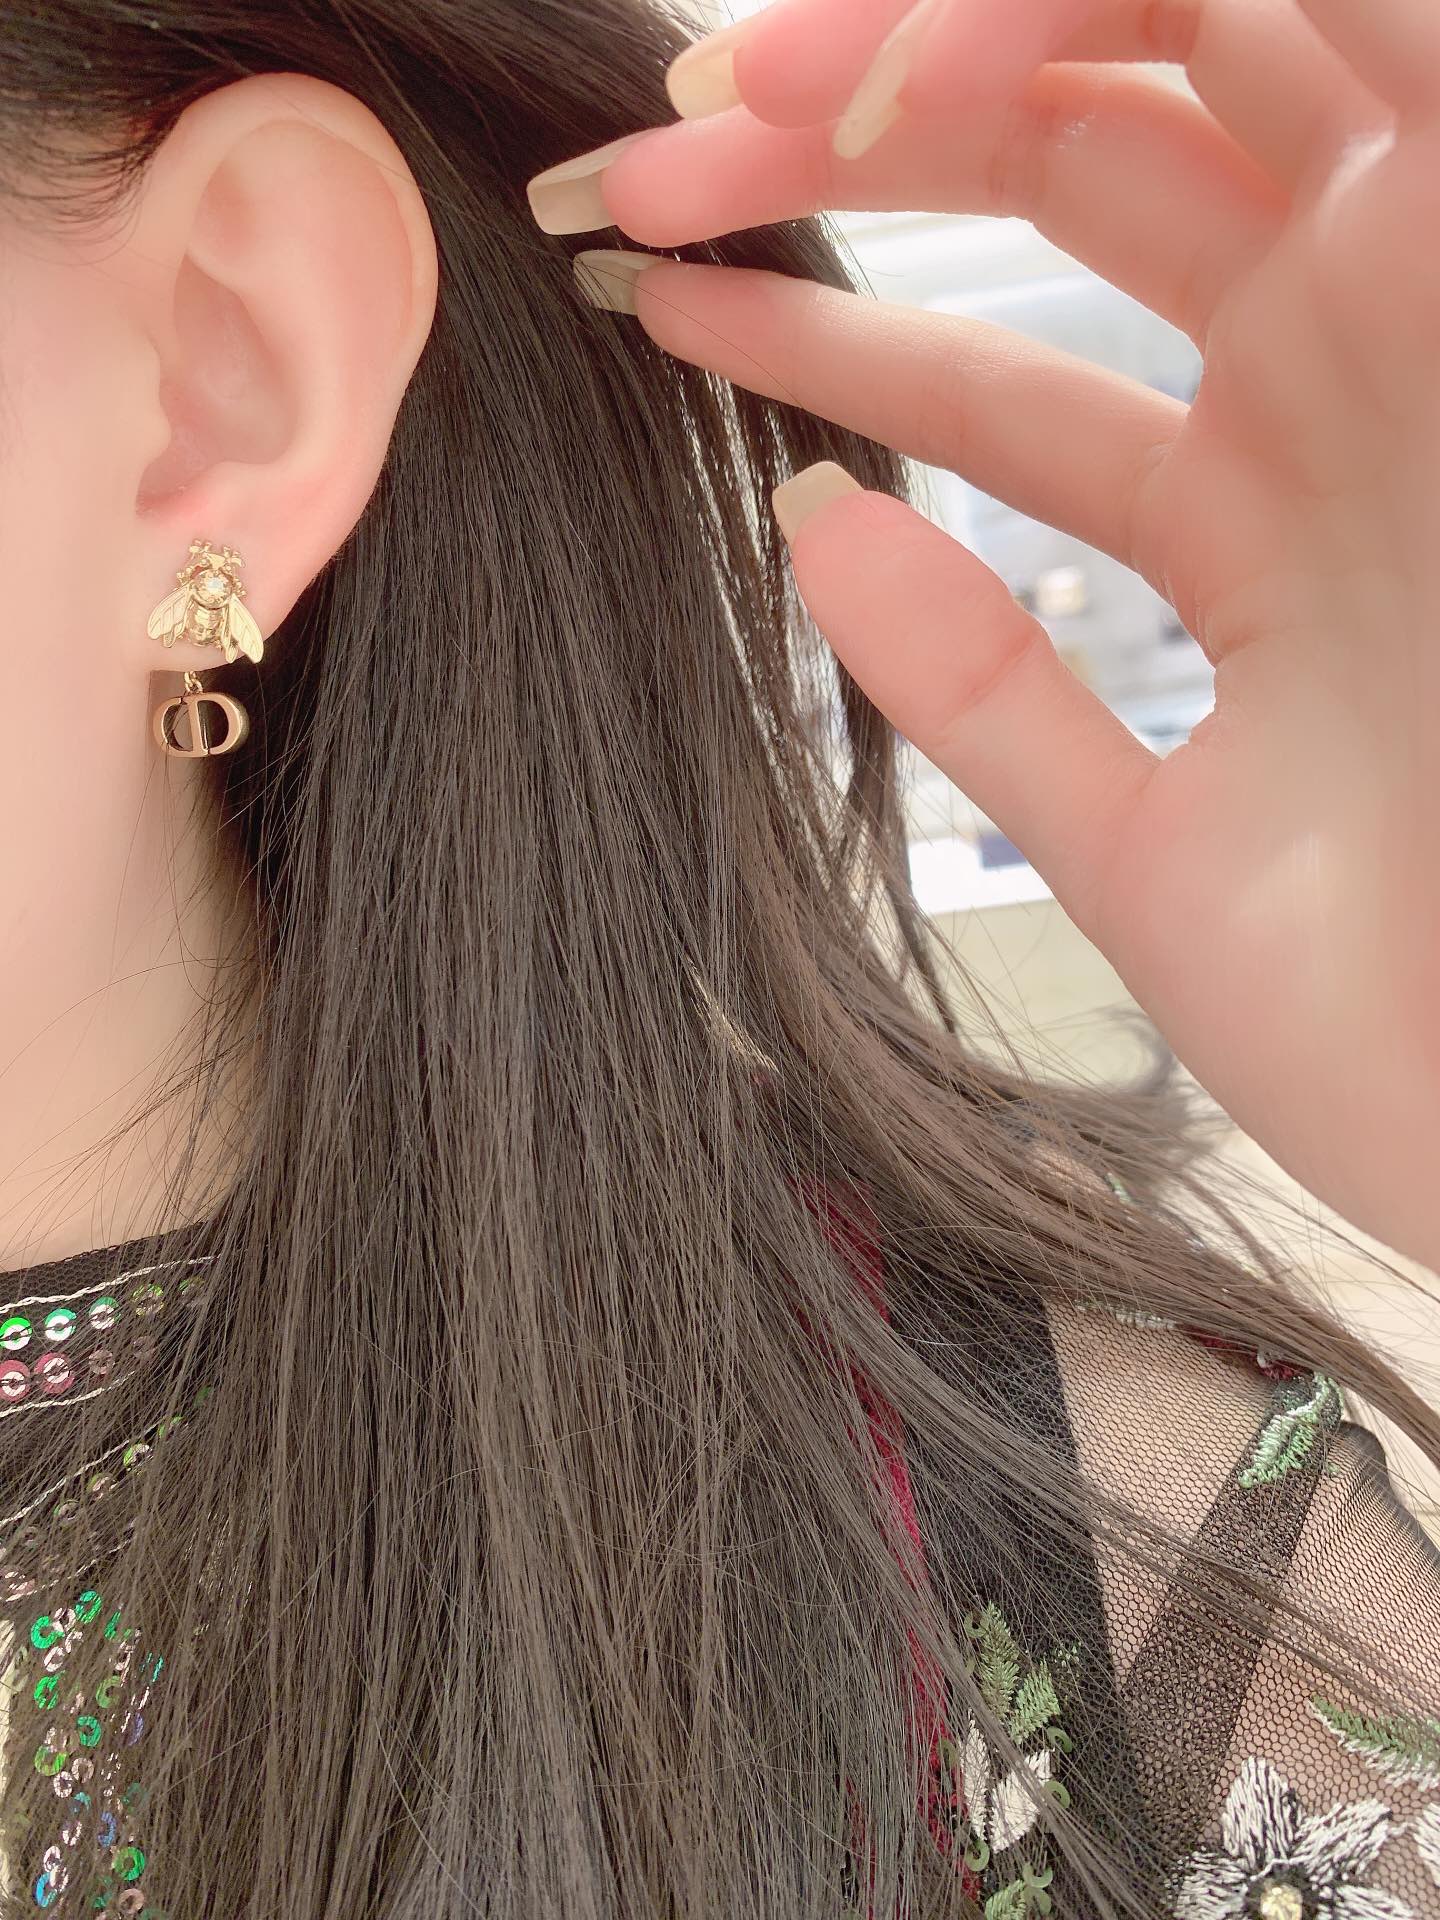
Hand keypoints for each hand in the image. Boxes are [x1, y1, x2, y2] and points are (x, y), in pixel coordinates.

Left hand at [526, 0, 1439, 1273]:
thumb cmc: (1405, 1019)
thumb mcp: (1154, 850)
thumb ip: (993, 694)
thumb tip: (810, 531)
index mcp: (1271, 506)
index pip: (1011, 369)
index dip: (826, 328)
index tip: (651, 310)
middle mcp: (1353, 368)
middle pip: (1072, 155)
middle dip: (840, 143)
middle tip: (637, 174)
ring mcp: (1430, 293)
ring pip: (1180, 40)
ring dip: (936, 43)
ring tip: (724, 91)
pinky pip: (1340, 4)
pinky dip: (1085, 14)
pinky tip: (901, 62)